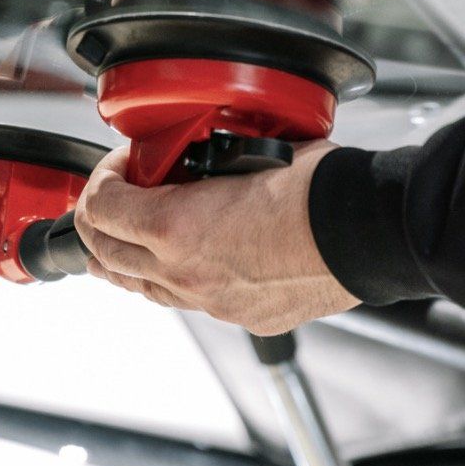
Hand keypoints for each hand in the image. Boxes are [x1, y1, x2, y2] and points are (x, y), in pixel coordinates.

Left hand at [74, 142, 360, 334]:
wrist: (367, 232)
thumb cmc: (319, 187)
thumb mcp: (244, 149)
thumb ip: (202, 156)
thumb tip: (189, 148)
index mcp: (176, 225)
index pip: (98, 208)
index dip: (100, 180)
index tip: (120, 166)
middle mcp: (184, 272)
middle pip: (106, 255)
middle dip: (98, 223)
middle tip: (110, 199)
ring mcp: (210, 301)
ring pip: (139, 287)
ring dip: (125, 258)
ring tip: (127, 236)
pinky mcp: (239, 317)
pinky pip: (184, 301)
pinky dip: (169, 278)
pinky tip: (181, 260)